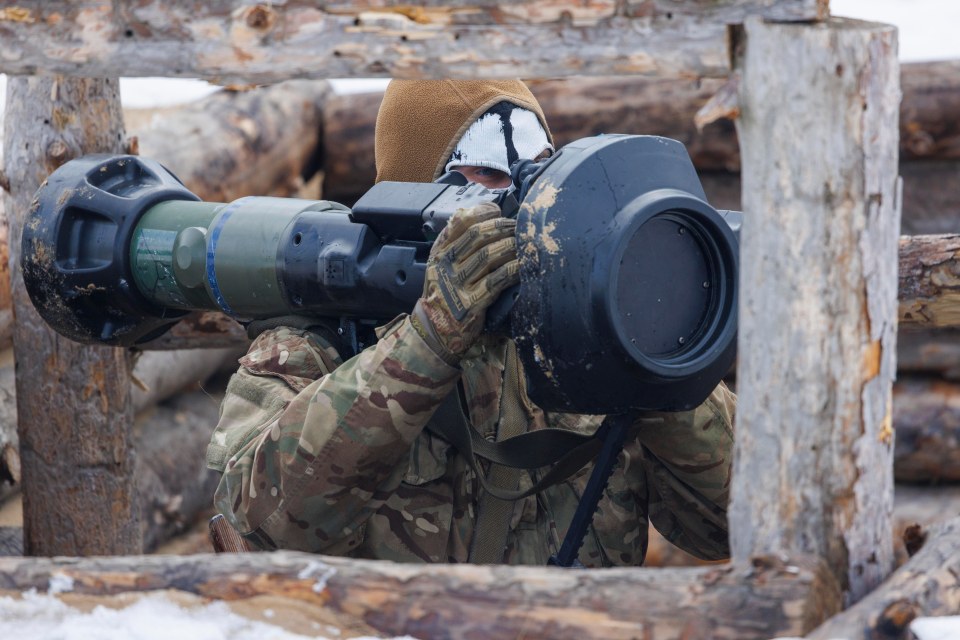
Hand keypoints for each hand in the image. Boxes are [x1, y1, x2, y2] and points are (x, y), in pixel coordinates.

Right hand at [411, 202, 519, 362]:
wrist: (435, 328)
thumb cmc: (445, 291)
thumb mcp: (443, 262)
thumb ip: (458, 240)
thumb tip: (489, 214)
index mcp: (441, 250)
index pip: (461, 220)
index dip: (484, 212)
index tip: (500, 213)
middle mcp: (446, 264)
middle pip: (478, 235)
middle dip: (503, 228)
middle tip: (520, 228)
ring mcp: (457, 283)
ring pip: (488, 255)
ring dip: (511, 246)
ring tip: (524, 244)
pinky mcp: (471, 303)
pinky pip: (496, 281)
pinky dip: (512, 270)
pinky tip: (523, 266)